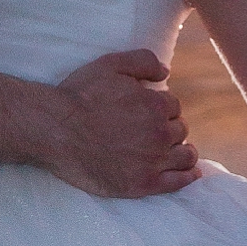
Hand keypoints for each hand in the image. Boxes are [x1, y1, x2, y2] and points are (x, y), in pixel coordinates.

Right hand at [47, 50, 198, 197]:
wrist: (55, 131)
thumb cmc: (79, 96)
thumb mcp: (110, 65)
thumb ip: (143, 61)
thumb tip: (165, 72)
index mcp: (155, 104)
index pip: (172, 106)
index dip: (160, 107)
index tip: (146, 112)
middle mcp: (159, 133)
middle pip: (179, 129)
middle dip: (168, 127)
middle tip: (149, 131)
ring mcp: (153, 161)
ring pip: (185, 155)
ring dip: (182, 150)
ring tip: (172, 151)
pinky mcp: (143, 184)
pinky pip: (178, 182)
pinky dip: (188, 176)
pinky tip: (191, 173)